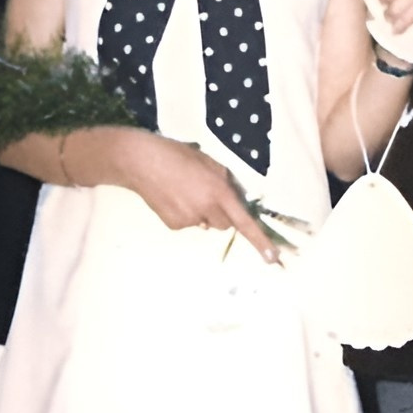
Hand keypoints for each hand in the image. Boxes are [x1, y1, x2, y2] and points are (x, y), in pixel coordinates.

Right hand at [83, 127, 281, 260]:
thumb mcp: (208, 162)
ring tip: (184, 191)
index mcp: (218, 191)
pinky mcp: (173, 224)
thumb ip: (225, 182)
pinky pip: (189, 224)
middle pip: (225, 224)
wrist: (140, 161)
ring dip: (203, 212)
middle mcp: (205, 209)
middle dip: (223, 213)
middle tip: (207, 194)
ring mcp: (188, 219)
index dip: (260, 241)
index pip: (244, 222)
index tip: (272, 257)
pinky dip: (185, 214)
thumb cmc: (176, 155)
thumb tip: (233, 201)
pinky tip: (172, 197)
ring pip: (206, 224)